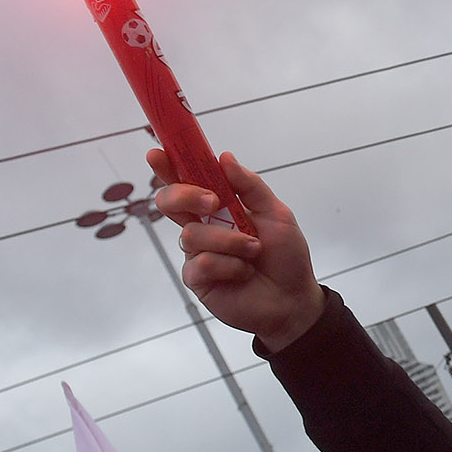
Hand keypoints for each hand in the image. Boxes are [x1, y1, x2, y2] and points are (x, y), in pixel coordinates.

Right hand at [147, 149, 324, 350]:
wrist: (293, 298)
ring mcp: (197, 253)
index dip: (168, 167)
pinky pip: (200, 263)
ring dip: (230, 241)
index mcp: (218, 208)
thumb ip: (250, 186)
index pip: (187, 182)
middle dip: (186, 196)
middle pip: (170, 202)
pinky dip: (229, 265)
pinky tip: (243, 273)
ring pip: (192, 235)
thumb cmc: (286, 256)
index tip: (157, 152)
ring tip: (253, 251)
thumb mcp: (276, 214)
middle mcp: (202, 228)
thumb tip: (224, 157)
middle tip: (213, 202)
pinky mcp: (196, 279)